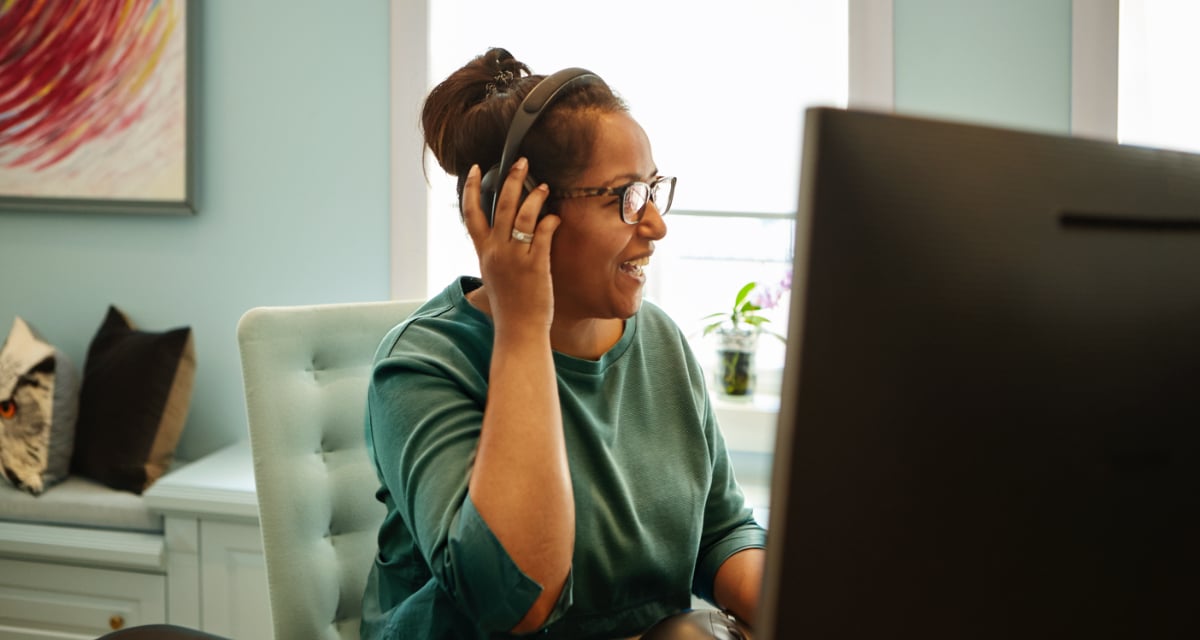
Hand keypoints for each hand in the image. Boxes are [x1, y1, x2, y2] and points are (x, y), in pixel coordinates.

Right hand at [462, 158, 559, 333]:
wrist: (518, 330)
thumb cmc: (508, 306)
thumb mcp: (492, 276)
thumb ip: (493, 254)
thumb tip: (498, 237)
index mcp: (484, 253)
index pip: (471, 214)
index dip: (472, 189)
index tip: (476, 169)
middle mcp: (496, 252)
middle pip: (500, 206)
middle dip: (511, 180)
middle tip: (521, 162)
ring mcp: (515, 258)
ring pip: (522, 216)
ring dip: (535, 197)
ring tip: (545, 186)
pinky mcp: (535, 266)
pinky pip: (542, 235)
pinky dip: (549, 222)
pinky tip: (556, 217)